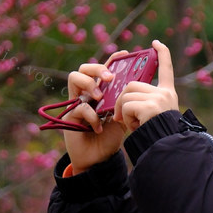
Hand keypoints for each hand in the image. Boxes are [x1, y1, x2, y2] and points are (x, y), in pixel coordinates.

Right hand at [61, 51, 129, 173]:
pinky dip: (92, 115)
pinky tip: (99, 126)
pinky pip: (79, 107)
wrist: (99, 159)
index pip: (104, 69)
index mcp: (101, 91)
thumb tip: (142, 86)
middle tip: (110, 77)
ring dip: (89, 83)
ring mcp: (77, 103)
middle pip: (84, 67)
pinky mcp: (70, 116)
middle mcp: (87, 93)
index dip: (112, 59)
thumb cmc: (111, 136)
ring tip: (100, 97)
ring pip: (74, 77)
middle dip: (97, 68)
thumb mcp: (123, 116)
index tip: (124, 53)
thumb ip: (128, 102)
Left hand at [114, 40, 177, 130]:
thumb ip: (143, 102)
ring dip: (123, 111)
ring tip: (132, 124)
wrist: (167, 148)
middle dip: (123, 100)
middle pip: (132, 85)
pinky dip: (126, 118)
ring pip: (127, 95)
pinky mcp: (150, 106)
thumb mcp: (154, 115)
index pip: (166, 69)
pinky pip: (127, 106)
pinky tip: (135, 127)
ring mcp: (158, 98)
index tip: (157, 43)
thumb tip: (121, 100)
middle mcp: (165, 93)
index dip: (162, 54)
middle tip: (122, 116)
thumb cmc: (157, 136)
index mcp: (168, 94)